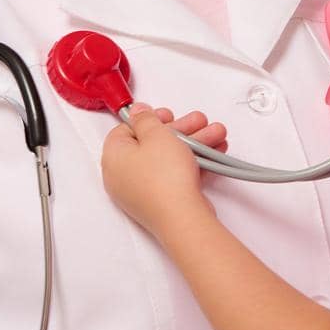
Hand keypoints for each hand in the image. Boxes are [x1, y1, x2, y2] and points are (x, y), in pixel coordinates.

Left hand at [102, 104, 227, 243]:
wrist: (182, 217)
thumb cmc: (165, 178)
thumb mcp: (157, 134)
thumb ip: (146, 119)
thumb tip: (137, 112)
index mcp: (114, 157)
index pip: (125, 130)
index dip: (148, 119)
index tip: (166, 115)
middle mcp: (123, 176)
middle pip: (151, 143)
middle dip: (181, 130)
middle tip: (198, 122)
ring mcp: (142, 191)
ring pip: (168, 159)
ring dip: (193, 144)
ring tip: (216, 136)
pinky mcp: (160, 202)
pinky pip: (175, 176)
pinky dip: (192, 163)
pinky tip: (212, 154)